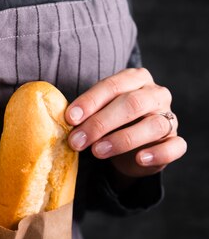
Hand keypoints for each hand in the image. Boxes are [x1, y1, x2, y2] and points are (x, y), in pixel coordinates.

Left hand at [65, 68, 186, 179]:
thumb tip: (63, 120)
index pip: (114, 85)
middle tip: (77, 141)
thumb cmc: (112, 123)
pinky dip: (157, 153)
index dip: (91, 101)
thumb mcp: (98, 113)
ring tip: (97, 152)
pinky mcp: (175, 141)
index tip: (70, 119)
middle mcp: (156, 94)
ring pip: (152, 125)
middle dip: (100, 123)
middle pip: (132, 104)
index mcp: (136, 79)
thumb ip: (86, 113)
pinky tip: (139, 159)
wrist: (133, 148)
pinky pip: (174, 146)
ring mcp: (169, 118)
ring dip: (122, 139)